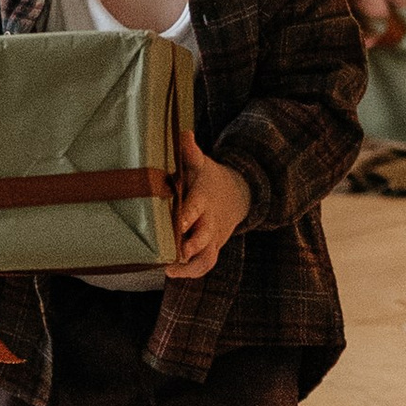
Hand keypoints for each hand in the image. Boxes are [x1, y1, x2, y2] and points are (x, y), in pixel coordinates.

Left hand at [166, 139, 253, 279]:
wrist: (237, 194)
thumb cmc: (208, 178)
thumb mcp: (200, 163)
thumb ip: (190, 152)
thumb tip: (182, 133)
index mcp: (203, 198)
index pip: (196, 207)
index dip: (188, 216)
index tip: (178, 223)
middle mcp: (209, 221)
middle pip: (203, 236)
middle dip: (190, 245)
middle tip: (173, 253)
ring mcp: (212, 237)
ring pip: (207, 257)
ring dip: (190, 266)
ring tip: (169, 268)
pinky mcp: (212, 248)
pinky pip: (206, 264)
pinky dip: (191, 272)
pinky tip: (171, 271)